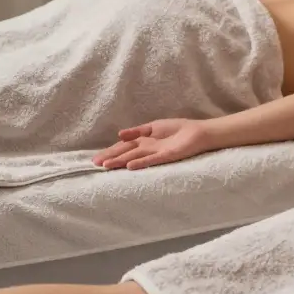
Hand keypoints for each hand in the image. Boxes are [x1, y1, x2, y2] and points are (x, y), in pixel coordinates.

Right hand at [93, 119, 213, 170]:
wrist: (197, 133)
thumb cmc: (177, 129)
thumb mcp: (153, 127)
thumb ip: (137, 131)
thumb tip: (119, 134)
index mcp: (143, 141)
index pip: (123, 147)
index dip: (110, 151)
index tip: (96, 159)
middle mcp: (147, 149)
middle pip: (126, 153)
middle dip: (111, 158)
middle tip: (96, 165)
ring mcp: (156, 153)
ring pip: (135, 157)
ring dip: (121, 162)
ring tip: (107, 166)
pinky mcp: (167, 155)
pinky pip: (152, 159)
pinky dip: (141, 162)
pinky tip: (130, 166)